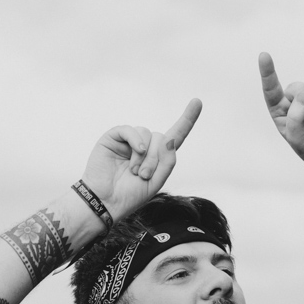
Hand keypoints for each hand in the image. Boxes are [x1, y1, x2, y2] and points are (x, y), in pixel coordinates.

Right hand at [79, 99, 202, 222]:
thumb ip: (168, 162)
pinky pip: (130, 130)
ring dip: (145, 155)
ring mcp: (129, 140)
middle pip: (162, 138)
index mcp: (157, 156)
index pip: (175, 135)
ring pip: (147, 134)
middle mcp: (144, 145)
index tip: (197, 102)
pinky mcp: (114, 137)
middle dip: (156, 158)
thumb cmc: (130, 195)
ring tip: (134, 172)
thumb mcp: (156, 182)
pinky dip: (135, 140)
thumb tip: (170, 139)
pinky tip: (136, 152)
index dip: (187, 119)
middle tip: (143, 176)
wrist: (105, 202)